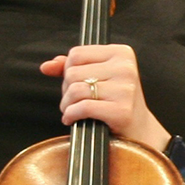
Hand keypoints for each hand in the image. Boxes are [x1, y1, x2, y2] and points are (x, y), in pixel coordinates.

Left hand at [40, 44, 170, 153]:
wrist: (138, 131)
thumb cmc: (114, 101)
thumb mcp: (98, 76)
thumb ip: (72, 67)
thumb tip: (46, 66)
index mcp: (122, 53)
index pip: (76, 54)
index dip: (69, 71)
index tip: (78, 84)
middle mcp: (126, 68)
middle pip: (72, 72)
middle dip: (67, 89)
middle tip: (76, 101)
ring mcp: (125, 89)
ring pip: (75, 90)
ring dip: (67, 104)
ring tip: (73, 111)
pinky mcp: (121, 110)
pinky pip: (82, 107)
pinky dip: (71, 115)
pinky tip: (73, 119)